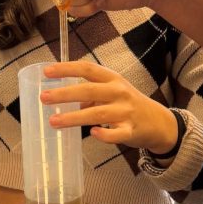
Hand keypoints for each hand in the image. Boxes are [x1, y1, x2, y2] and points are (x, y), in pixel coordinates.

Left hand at [41, 60, 177, 154]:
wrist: (158, 122)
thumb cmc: (128, 104)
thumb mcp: (112, 91)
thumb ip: (89, 93)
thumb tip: (63, 98)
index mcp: (112, 79)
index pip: (87, 69)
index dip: (66, 69)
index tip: (47, 71)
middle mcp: (119, 92)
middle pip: (89, 90)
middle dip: (65, 94)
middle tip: (44, 98)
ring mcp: (126, 112)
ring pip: (97, 113)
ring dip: (74, 118)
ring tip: (54, 121)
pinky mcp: (131, 131)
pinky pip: (116, 134)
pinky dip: (104, 135)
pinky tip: (92, 133)